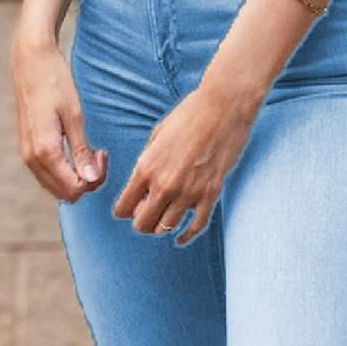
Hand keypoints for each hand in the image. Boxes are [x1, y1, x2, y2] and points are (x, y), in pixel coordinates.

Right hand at [10, 35, 107, 201]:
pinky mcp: (26, 146)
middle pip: (64, 193)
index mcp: (44, 151)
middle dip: (86, 180)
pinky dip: (65, 168)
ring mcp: (25, 153)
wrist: (30, 60)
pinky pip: (47, 172)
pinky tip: (76, 146)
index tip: (103, 154)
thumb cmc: (54, 82)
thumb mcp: (74, 114)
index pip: (73, 189)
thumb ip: (81, 150)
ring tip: (91, 149)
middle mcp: (30, 158)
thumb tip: (89, 180)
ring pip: (54, 185)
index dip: (94, 180)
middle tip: (100, 153)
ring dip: (75, 175)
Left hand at [112, 82, 261, 246]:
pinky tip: (180, 238)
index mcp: (146, 167)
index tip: (131, 205)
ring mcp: (189, 192)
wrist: (223, 106)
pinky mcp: (211, 193)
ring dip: (162, 226)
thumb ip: (147, 162)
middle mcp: (164, 185)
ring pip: (166, 228)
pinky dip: (186, 236)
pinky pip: (196, 226)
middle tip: (148, 211)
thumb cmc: (189, 114)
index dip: (124, 210)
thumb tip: (142, 185)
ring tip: (164, 217)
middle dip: (141, 221)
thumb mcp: (157, 134)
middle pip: (142, 224)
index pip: (123, 208)